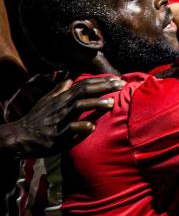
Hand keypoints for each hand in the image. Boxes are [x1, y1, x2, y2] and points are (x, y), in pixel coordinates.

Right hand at [6, 76, 124, 156]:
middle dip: (103, 87)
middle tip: (121, 85)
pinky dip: (81, 127)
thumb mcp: (46, 101)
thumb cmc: (36, 119)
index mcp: (61, 98)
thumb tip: (69, 78)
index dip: (101, 81)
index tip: (118, 79)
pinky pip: (70, 130)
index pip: (83, 84)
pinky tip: (92, 126)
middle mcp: (61, 106)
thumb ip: (60, 89)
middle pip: (83, 91)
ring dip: (95, 104)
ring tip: (111, 102)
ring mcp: (59, 120)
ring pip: (78, 107)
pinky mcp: (57, 135)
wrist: (20, 137)